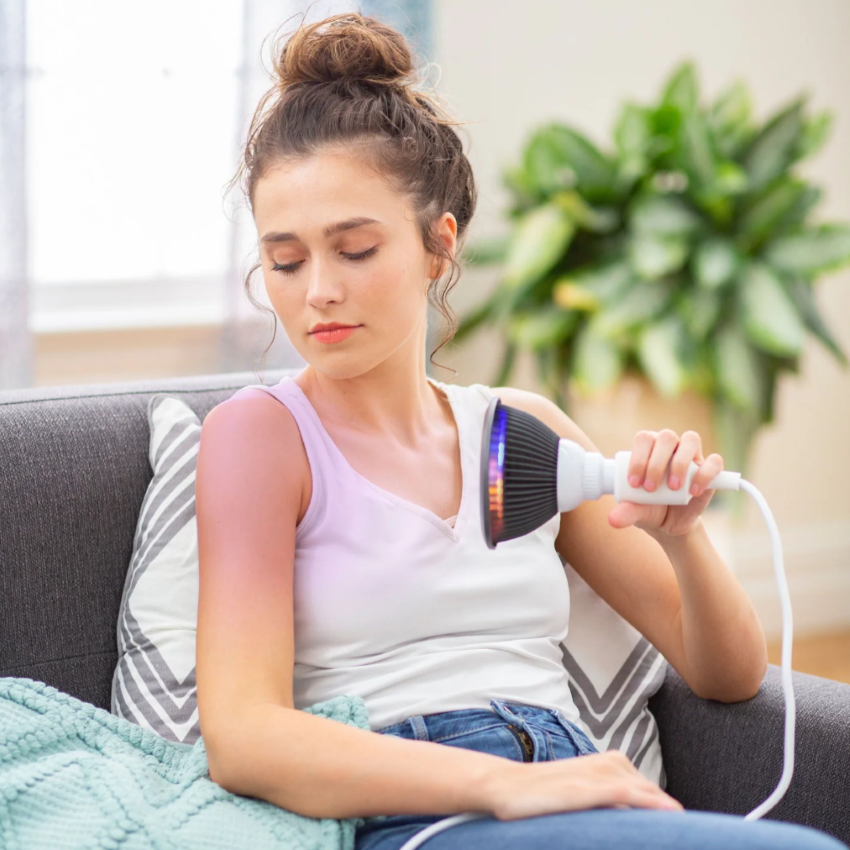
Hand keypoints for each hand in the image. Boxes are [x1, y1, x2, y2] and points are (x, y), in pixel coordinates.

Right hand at [485, 750, 683, 819]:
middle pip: (651, 792)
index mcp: (608, 763)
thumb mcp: (579, 795)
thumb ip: (606, 802)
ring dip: (666, 812)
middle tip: (697, 838)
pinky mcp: (585, 788)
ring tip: (687, 832)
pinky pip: (625, 793)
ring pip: (644, 792)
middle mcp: (607, 764)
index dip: (667, 812)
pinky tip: (669, 815)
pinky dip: (649, 803)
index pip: (649, 790)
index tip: (685, 832)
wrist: (505, 786)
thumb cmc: (540, 796)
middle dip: (671, 815)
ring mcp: (596, 774)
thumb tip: (629, 821)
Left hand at [607, 429, 723, 538]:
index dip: (638, 457)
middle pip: (666, 436)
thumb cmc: (649, 508)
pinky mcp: (709, 469)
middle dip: (656, 462)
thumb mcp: (636, 512)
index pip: (644, 438)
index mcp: (648, 447)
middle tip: (650, 488)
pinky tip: (693, 491)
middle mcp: (670, 445)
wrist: (670, 524)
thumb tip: (612, 520)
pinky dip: (705, 474)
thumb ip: (625, 512)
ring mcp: (691, 455)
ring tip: (673, 488)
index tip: (634, 483)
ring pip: (691, 440)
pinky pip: (714, 461)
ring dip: (680, 463)